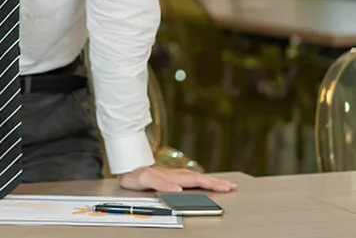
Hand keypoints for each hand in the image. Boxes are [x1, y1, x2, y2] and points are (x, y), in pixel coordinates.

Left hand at [118, 165, 237, 191]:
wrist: (125, 167)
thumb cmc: (133, 174)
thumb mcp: (144, 180)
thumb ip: (160, 184)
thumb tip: (177, 190)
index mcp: (172, 176)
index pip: (196, 180)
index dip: (212, 184)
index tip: (226, 187)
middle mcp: (175, 174)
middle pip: (200, 178)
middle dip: (217, 182)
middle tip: (233, 186)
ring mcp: (173, 175)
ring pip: (196, 177)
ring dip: (211, 180)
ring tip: (224, 183)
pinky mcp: (170, 177)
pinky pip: (190, 178)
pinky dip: (201, 180)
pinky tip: (204, 181)